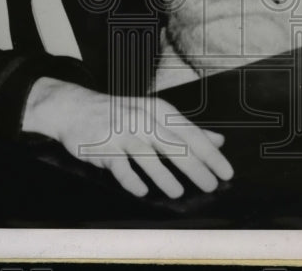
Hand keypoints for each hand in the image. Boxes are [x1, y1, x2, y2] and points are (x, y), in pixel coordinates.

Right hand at [22, 78, 233, 198]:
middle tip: (212, 186)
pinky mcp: (103, 146)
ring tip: (178, 193)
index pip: (192, 134)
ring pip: (147, 156)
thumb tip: (219, 141)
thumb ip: (187, 130)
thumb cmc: (121, 114)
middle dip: (195, 167)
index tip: (227, 172)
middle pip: (174, 145)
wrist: (75, 107)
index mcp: (159, 111)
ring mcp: (122, 132)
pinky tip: (141, 191)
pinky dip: (130, 179)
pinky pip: (119, 165)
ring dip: (164, 176)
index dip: (211, 154)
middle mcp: (143, 119)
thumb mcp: (155, 116)